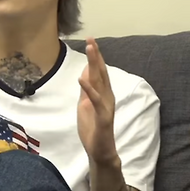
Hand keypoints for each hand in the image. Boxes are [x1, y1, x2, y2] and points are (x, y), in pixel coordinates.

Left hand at [77, 38, 117, 162]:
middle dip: (96, 56)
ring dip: (95, 65)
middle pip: (101, 73)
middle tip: (91, 39)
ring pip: (101, 82)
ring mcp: (106, 106)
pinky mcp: (103, 116)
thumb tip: (85, 72)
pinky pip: (96, 100)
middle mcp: (107, 96)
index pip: (99, 72)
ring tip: (90, 50)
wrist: (100, 151)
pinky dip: (89, 89)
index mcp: (103, 94)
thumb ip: (86, 89)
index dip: (95, 57)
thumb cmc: (93, 129)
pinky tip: (83, 79)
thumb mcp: (85, 105)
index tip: (90, 41)